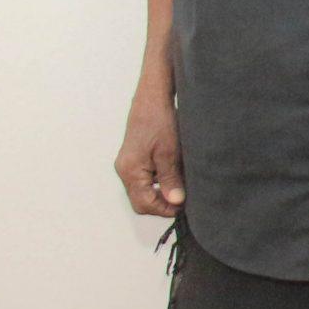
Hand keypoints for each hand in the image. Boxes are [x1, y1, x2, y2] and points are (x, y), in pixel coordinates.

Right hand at [115, 85, 183, 216]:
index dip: (165, 208)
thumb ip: (170, 179)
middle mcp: (124, 171)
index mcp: (130, 171)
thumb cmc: (160, 122)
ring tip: (181, 186)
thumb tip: (175, 202)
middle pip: (142, 201)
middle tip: (184, 198)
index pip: (144, 204)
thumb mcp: (169, 153)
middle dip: (162, 204)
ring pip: (144, 191)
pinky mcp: (134, 159)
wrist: (152, 99)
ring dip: (162, 193)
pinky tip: (174, 175)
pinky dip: (159, 183)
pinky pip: (145, 180)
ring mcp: (128, 165)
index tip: (184, 206)